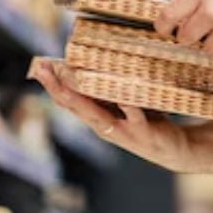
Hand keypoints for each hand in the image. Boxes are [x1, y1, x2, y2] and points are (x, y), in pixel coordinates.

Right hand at [30, 60, 192, 171]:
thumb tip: (91, 63)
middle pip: (75, 106)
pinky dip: (127, 107)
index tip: (38, 66)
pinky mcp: (143, 133)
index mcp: (97, 117)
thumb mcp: (122, 103)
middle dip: (57, 87)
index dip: (52, 85)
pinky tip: (122, 96)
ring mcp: (122, 131)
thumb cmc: (146, 120)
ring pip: (97, 115)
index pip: (68, 101)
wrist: (174, 149)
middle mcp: (104, 126)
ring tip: (69, 78)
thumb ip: (107, 90)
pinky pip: (134, 117)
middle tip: (42, 69)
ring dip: (81, 96)